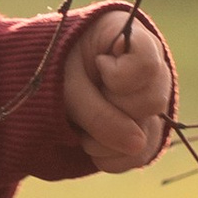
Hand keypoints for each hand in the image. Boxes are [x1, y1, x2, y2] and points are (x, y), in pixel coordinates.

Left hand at [61, 10, 173, 171]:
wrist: (44, 80)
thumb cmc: (56, 66)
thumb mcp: (67, 85)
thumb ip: (97, 113)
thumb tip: (137, 145)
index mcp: (135, 39)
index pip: (148, 65)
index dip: (118, 75)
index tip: (97, 64)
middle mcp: (153, 70)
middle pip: (153, 101)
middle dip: (112, 108)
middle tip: (87, 95)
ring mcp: (151, 102)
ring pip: (150, 133)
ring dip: (108, 139)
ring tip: (82, 124)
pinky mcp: (145, 129)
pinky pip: (143, 155)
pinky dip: (112, 157)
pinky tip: (90, 143)